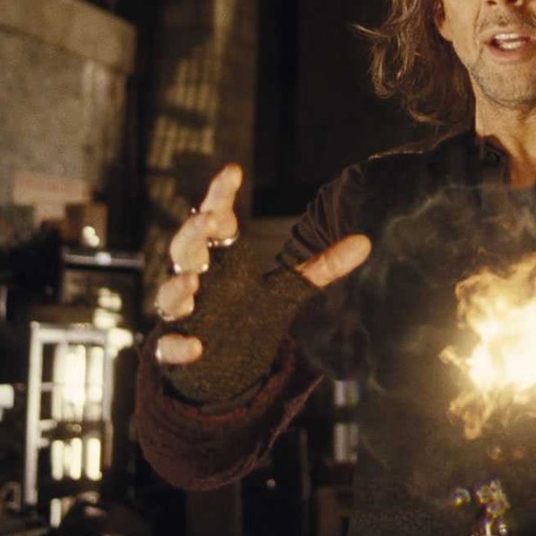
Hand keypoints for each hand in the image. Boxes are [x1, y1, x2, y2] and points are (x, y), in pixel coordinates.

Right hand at [152, 163, 371, 365]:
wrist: (216, 364)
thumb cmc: (244, 314)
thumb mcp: (286, 290)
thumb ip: (321, 267)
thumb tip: (366, 241)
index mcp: (221, 258)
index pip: (217, 219)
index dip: (221, 194)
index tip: (233, 170)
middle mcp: (196, 279)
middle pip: (185, 248)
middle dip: (193, 233)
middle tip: (208, 220)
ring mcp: (182, 313)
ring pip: (169, 293)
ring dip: (178, 287)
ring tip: (193, 284)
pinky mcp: (175, 348)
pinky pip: (169, 346)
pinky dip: (179, 346)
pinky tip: (196, 347)